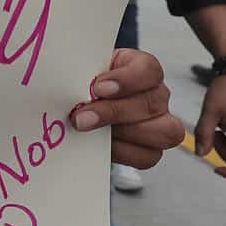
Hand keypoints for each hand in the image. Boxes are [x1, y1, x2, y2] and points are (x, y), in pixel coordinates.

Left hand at [70, 49, 186, 168]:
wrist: (84, 105)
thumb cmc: (87, 84)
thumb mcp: (84, 70)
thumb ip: (79, 71)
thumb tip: (62, 74)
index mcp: (142, 69)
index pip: (149, 69)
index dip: (127, 79)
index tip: (98, 87)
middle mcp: (156, 95)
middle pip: (153, 102)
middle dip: (114, 111)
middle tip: (82, 116)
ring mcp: (160, 123)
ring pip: (163, 131)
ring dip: (122, 133)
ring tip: (89, 130)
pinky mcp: (151, 149)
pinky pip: (148, 156)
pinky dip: (122, 152)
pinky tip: (99, 144)